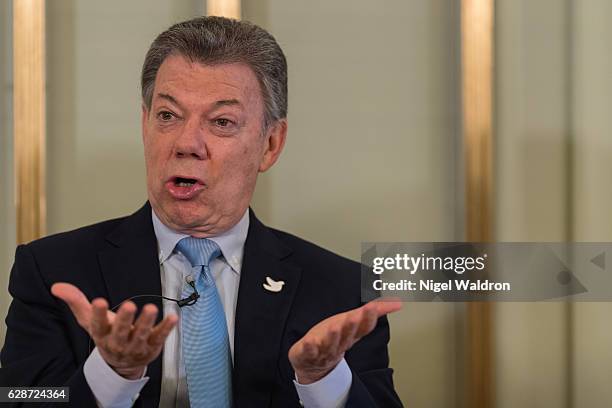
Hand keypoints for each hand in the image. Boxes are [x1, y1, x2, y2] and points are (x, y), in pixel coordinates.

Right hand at [51, 282, 177, 379]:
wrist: (121, 363)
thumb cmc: (107, 335)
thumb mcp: (89, 320)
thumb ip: (76, 302)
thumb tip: (57, 287)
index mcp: (102, 334)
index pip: (97, 324)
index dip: (97, 313)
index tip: (98, 301)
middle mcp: (118, 341)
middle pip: (120, 331)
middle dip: (124, 319)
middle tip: (129, 306)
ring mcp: (136, 345)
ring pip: (141, 334)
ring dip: (146, 321)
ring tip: (151, 308)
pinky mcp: (152, 346)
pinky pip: (159, 337)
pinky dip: (166, 328)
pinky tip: (173, 317)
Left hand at [288, 299, 401, 383]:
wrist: (313, 363)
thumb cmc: (335, 337)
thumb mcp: (354, 321)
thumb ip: (375, 311)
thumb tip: (397, 302)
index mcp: (351, 335)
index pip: (363, 327)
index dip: (368, 318)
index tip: (372, 307)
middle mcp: (340, 343)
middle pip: (348, 335)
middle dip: (352, 326)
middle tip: (356, 316)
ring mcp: (324, 350)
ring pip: (331, 344)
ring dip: (333, 336)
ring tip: (335, 327)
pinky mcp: (308, 353)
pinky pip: (309, 352)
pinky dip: (310, 348)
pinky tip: (310, 342)